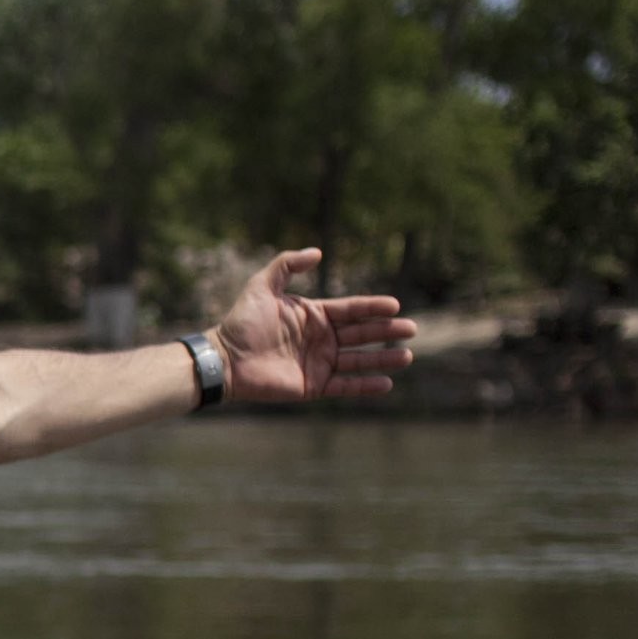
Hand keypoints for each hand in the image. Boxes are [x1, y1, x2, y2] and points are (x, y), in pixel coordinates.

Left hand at [217, 251, 416, 401]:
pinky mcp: (313, 386)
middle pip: (361, 334)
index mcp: (315, 315)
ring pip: (358, 360)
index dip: (373, 308)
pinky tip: (387, 382)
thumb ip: (288, 264)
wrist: (225, 358)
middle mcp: (322, 338)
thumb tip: (318, 252)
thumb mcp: (262, 286)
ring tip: (407, 356)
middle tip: (412, 329)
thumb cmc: (242, 322)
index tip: (395, 306)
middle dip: (386, 331)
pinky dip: (365, 385)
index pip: (351, 310)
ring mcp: (319, 363)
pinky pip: (344, 386)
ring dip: (383, 358)